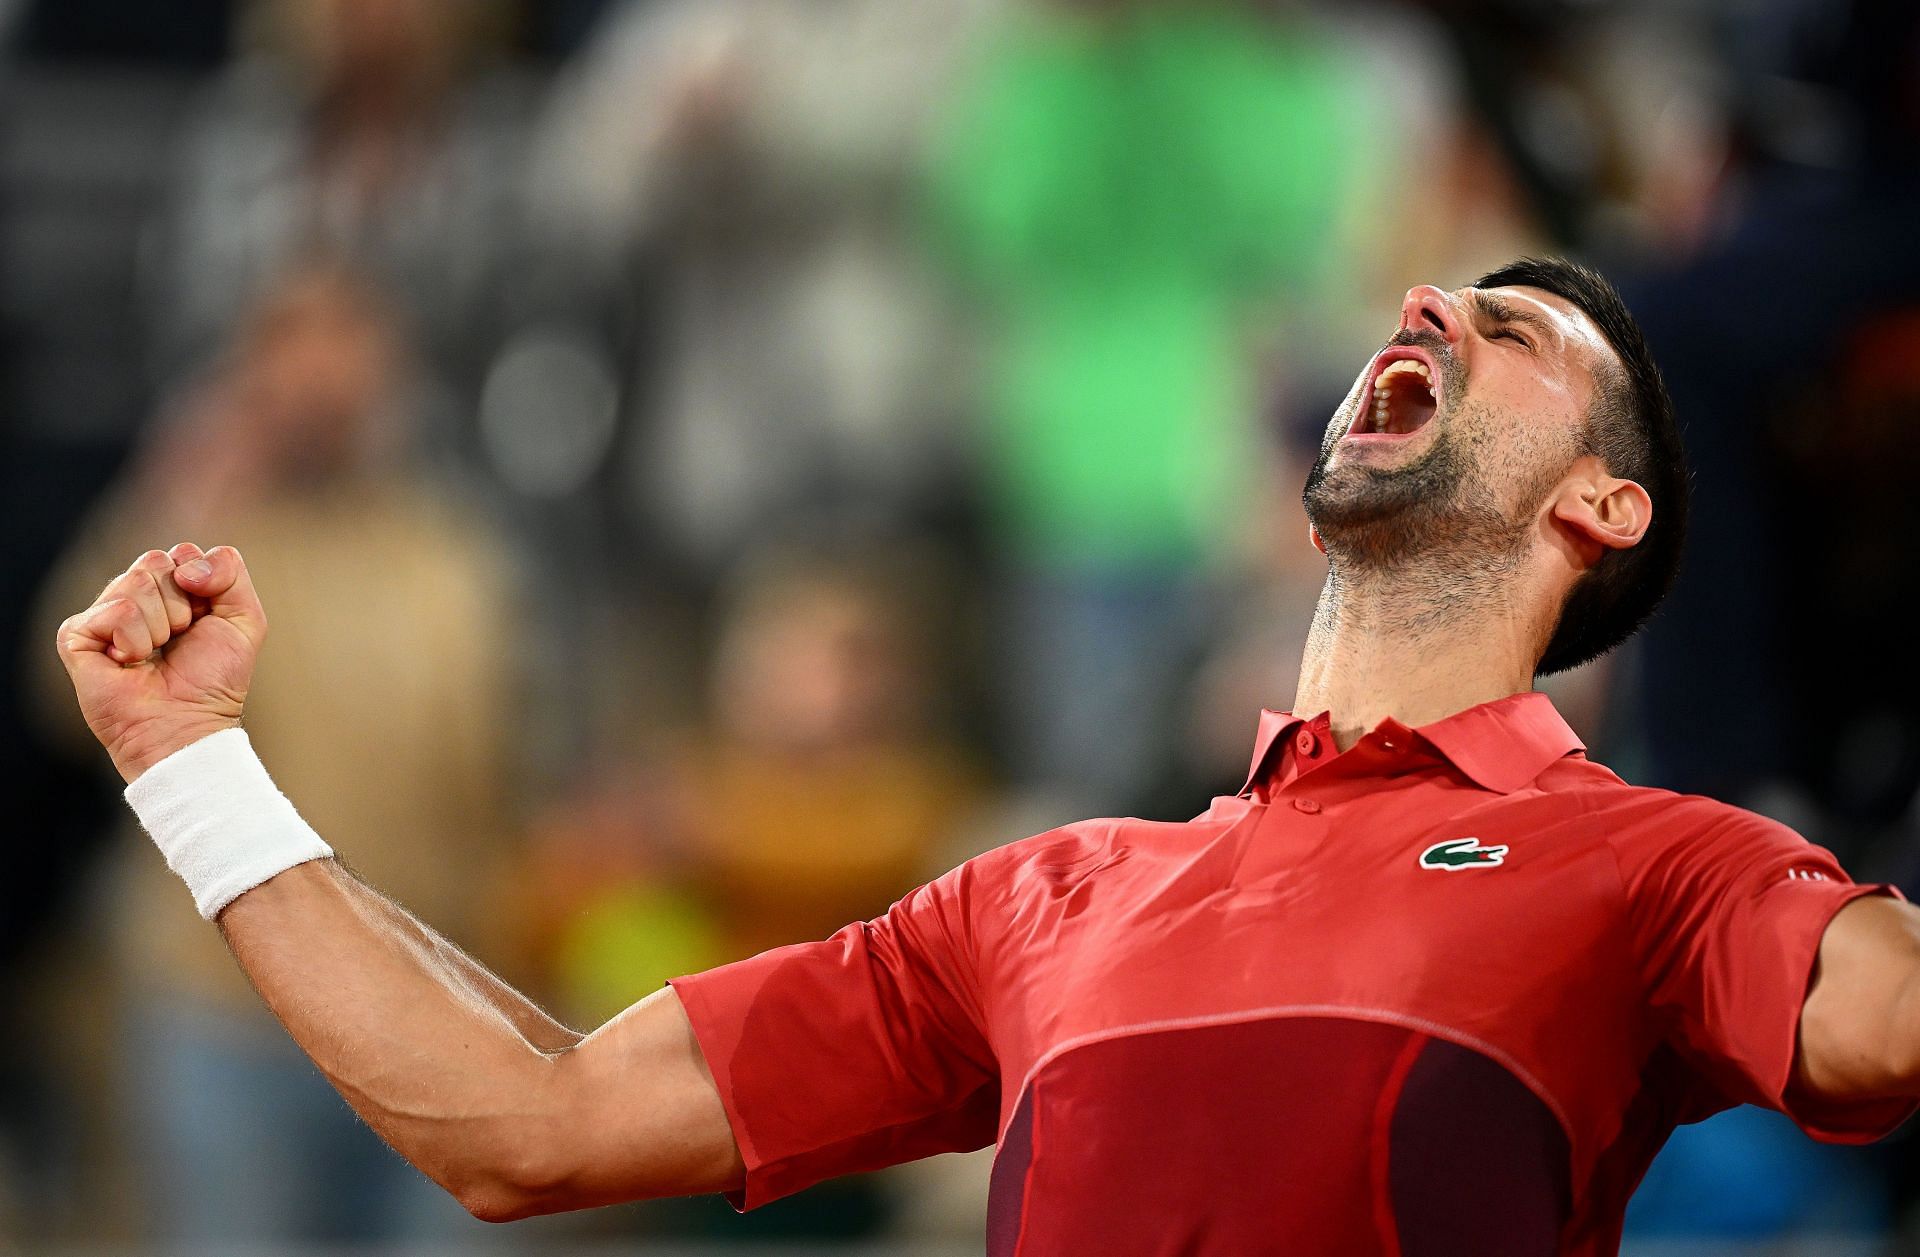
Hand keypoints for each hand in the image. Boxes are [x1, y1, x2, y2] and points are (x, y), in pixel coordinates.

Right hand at [55, 542, 267, 782]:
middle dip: (181, 605)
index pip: (184, 553)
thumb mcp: (244, 619)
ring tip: (154, 655)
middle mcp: (133, 597)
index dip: (204, 584)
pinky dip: (134, 642)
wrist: (187, 725)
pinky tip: (130, 664)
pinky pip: (116, 611)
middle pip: (157, 561)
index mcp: (169, 589)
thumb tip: (185, 565)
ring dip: (160, 627)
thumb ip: (231, 573)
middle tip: (179, 640)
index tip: (205, 621)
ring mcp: (103, 615)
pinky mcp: (77, 635)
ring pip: (136, 583)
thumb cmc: (214, 680)